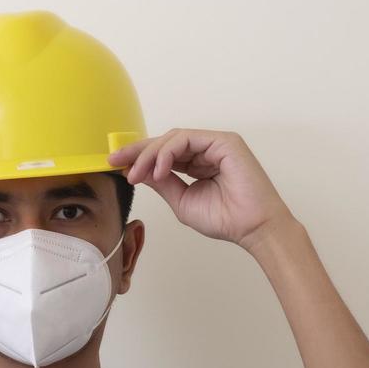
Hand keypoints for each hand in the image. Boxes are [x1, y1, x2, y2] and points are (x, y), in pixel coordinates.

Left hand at [107, 128, 297, 250]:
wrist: (252, 228)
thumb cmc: (225, 219)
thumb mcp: (182, 201)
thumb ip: (163, 184)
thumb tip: (140, 172)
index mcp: (197, 164)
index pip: (163, 154)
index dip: (139, 158)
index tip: (116, 166)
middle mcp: (206, 150)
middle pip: (164, 142)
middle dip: (137, 151)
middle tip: (116, 162)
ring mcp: (215, 144)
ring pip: (172, 139)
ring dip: (150, 155)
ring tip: (137, 174)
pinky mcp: (224, 141)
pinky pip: (187, 139)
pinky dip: (168, 152)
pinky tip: (158, 170)